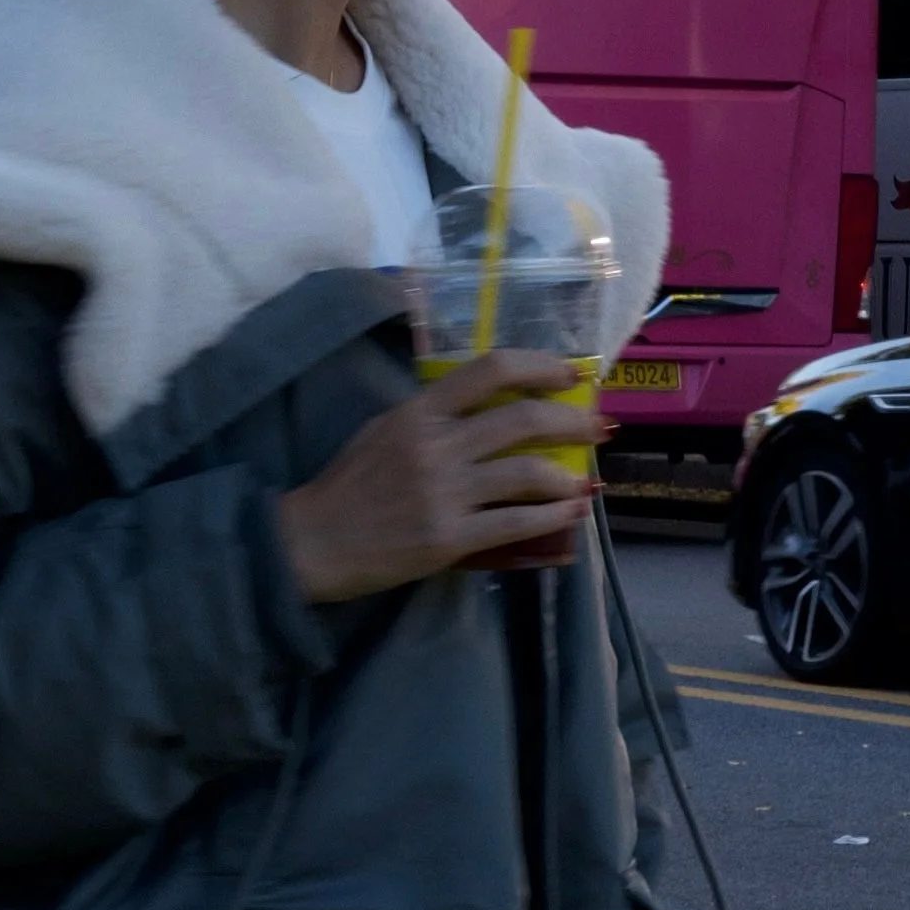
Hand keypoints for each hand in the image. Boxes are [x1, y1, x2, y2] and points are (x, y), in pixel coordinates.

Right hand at [276, 350, 592, 604]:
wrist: (312, 543)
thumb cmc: (348, 486)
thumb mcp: (383, 430)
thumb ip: (433, 416)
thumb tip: (493, 409)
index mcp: (418, 412)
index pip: (490, 370)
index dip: (540, 366)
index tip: (570, 374)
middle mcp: (436, 445)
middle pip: (522, 418)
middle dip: (572, 419)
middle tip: (597, 426)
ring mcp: (444, 493)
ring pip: (528, 472)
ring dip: (568, 474)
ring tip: (582, 479)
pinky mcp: (450, 537)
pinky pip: (517, 522)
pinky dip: (553, 515)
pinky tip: (570, 512)